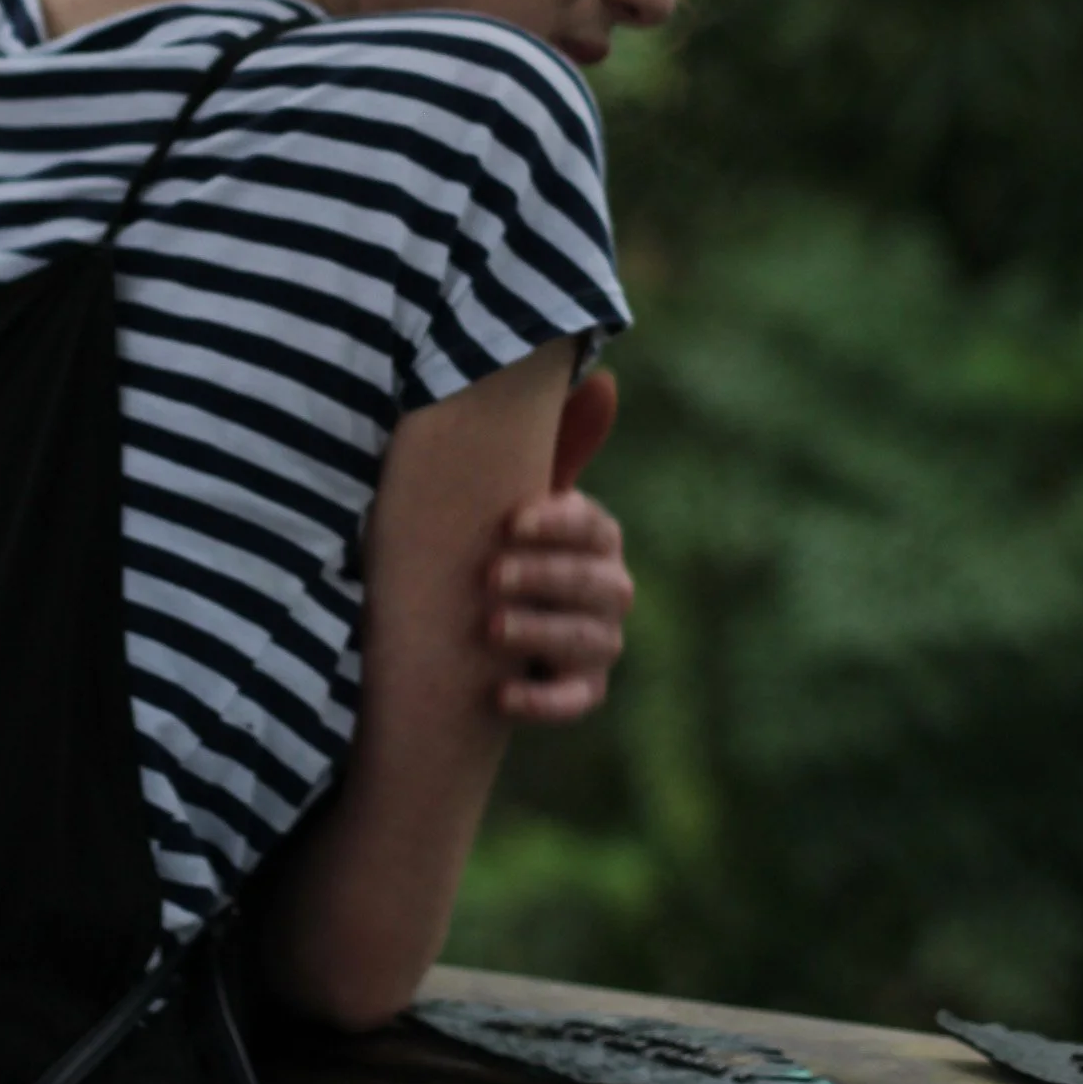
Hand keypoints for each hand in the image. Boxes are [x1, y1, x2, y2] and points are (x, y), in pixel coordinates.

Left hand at [485, 370, 632, 722]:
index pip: (596, 526)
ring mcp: (599, 643)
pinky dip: (543, 702)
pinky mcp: (579, 690)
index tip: (510, 522)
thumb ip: (555, 443)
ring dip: (542, 633)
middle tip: (490, 574)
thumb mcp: (514, 494)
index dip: (559, 524)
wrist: (472, 620)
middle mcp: (610, 589)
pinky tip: (500, 695)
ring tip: (490, 628)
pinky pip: (577, 702)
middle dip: (547, 578)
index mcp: (597, 538)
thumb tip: (606, 381)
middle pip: (599, 584)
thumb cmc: (499, 542)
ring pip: (593, 642)